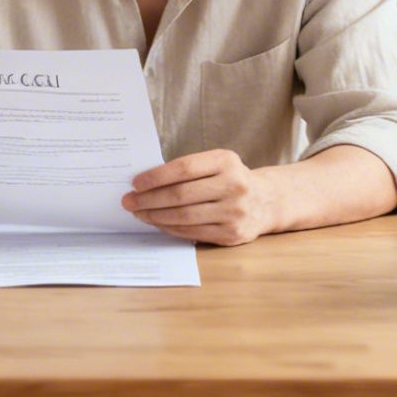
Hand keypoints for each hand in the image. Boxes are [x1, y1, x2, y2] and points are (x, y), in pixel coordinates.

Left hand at [125, 149, 275, 246]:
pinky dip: (170, 228)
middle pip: (180, 195)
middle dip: (149, 199)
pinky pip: (192, 232)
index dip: (156, 177)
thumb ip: (189, 170)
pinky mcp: (231, 234)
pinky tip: (158, 223)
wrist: (266, 202)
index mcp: (226, 162)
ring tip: (139, 213)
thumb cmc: (231, 179)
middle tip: (129, 201)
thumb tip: (146, 182)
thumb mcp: (217, 163)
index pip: (184, 169)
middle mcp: (233, 186)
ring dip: (155, 216)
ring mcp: (234, 212)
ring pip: (184, 216)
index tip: (135, 183)